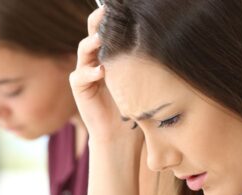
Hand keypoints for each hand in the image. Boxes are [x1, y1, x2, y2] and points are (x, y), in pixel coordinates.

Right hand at [69, 6, 140, 146]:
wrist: (121, 135)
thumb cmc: (135, 108)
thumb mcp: (142, 82)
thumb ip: (143, 63)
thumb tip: (162, 42)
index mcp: (112, 56)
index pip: (110, 31)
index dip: (112, 19)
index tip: (123, 7)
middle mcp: (96, 59)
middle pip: (93, 33)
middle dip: (97, 21)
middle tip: (105, 11)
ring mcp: (85, 72)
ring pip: (84, 50)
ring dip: (91, 43)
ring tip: (100, 39)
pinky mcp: (79, 87)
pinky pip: (80, 75)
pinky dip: (90, 73)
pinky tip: (101, 72)